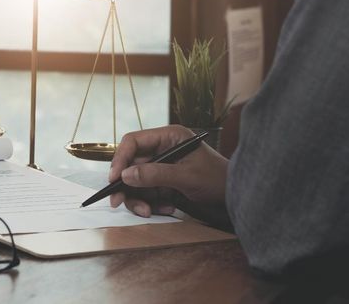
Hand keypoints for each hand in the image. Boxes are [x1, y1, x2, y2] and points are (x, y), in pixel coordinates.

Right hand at [108, 125, 228, 223]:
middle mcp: (162, 149)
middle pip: (131, 165)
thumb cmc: (217, 179)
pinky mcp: (165, 182)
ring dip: (139, 198)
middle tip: (118, 202)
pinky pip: (148, 193)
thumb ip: (155, 174)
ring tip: (149, 212)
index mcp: (168, 137)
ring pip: (137, 182)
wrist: (235, 195)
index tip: (114, 179)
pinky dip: (153, 204)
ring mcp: (163, 167)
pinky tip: (167, 209)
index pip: (133, 141)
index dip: (120, 159)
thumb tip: (125, 176)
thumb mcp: (186, 176)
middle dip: (126, 186)